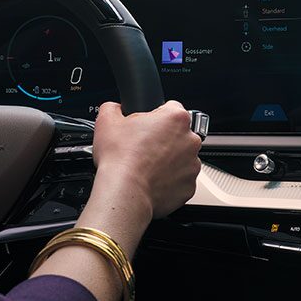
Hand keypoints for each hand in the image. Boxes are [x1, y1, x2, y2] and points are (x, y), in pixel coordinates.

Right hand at [92, 100, 202, 220]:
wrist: (126, 192)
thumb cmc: (121, 159)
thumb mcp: (107, 121)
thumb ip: (114, 108)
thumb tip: (115, 108)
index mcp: (176, 118)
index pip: (170, 108)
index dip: (154, 116)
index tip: (146, 126)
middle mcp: (190, 140)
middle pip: (178, 134)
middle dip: (163, 139)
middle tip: (143, 148)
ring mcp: (193, 164)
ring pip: (181, 158)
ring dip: (168, 160)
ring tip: (147, 166)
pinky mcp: (190, 186)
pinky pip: (181, 179)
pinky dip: (170, 180)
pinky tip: (153, 180)